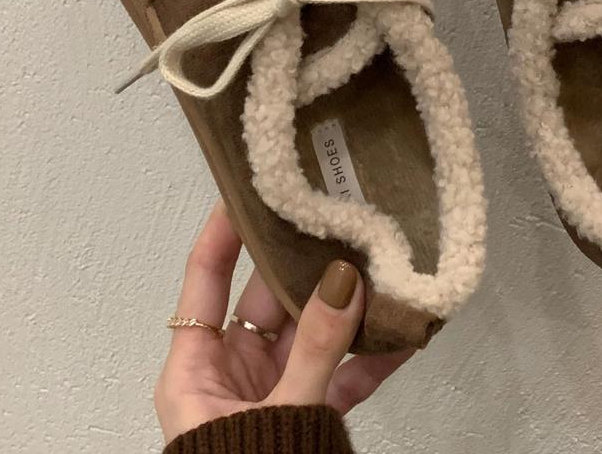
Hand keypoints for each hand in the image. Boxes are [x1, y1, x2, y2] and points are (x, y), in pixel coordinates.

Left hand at [154, 202, 411, 444]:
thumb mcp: (278, 414)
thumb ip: (314, 349)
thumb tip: (346, 280)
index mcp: (196, 367)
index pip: (205, 278)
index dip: (223, 230)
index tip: (248, 186)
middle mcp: (233, 369)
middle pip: (269, 298)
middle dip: (307, 262)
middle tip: (338, 216)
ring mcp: (275, 389)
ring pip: (314, 331)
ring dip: (350, 306)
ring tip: (383, 264)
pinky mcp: (310, 412)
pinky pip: (342, 373)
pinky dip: (372, 356)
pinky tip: (405, 329)